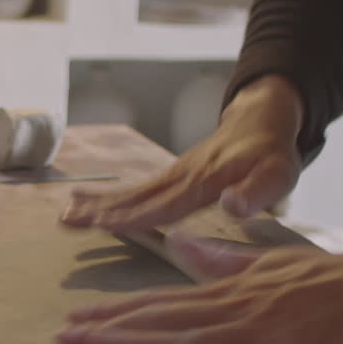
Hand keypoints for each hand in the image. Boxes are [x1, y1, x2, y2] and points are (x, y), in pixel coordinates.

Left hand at [55, 234, 342, 343]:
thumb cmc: (336, 281)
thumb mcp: (271, 263)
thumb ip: (224, 260)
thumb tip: (180, 246)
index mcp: (230, 290)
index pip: (162, 302)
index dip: (117, 312)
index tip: (76, 319)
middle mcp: (235, 308)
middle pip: (162, 319)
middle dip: (109, 330)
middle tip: (63, 337)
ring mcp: (260, 331)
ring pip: (188, 338)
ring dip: (139, 342)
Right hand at [59, 75, 303, 231]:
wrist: (261, 118)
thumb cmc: (272, 153)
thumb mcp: (278, 174)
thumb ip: (256, 192)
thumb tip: (231, 207)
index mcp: (203, 183)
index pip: (162, 205)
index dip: (131, 217)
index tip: (99, 225)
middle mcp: (180, 178)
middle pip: (135, 198)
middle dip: (99, 211)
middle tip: (64, 221)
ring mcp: (173, 175)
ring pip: (130, 192)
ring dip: (96, 204)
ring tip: (64, 215)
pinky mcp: (171, 176)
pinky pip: (136, 189)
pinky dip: (109, 197)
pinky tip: (87, 204)